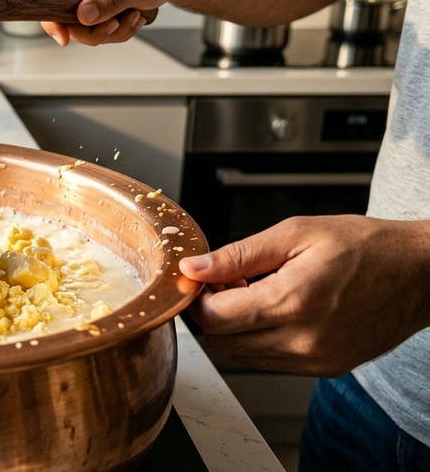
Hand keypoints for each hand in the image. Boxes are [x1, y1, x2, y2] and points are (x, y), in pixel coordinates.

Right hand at [41, 0, 185, 45]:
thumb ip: (111, 0)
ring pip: (84, 28)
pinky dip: (118, 31)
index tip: (64, 38)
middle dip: (93, 30)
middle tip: (118, 25)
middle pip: (67, 17)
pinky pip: (98, 29)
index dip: (52, 16)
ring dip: (111, 31)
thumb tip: (83, 15)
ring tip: (134, 16)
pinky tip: (134, 18)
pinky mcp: (99, 6)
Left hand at [180, 215, 429, 377]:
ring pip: (241, 355)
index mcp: (293, 302)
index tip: (202, 277)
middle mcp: (303, 340)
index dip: (198, 297)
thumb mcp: (296, 234)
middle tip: (227, 281)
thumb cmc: (366, 247)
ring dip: (235, 327)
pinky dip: (258, 339)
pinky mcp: (325, 368)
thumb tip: (193, 268)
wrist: (420, 274)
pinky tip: (274, 310)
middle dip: (213, 312)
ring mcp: (315, 360)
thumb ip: (238, 255)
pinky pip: (269, 361)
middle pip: (222, 341)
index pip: (214, 317)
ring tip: (254, 293)